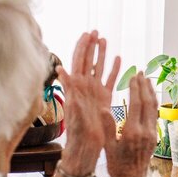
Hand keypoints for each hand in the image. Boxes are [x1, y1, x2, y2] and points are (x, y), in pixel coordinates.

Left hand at [56, 31, 119, 174]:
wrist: (86, 145)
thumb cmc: (77, 130)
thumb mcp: (72, 107)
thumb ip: (68, 87)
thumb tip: (60, 69)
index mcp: (77, 86)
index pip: (79, 61)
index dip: (82, 47)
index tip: (87, 34)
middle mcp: (85, 86)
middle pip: (88, 60)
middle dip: (91, 45)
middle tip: (95, 31)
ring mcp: (95, 91)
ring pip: (99, 67)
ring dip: (101, 54)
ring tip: (105, 39)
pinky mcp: (104, 98)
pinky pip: (110, 80)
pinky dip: (113, 69)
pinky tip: (118, 59)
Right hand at [103, 74, 157, 176]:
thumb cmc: (117, 165)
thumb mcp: (108, 146)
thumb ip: (108, 127)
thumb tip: (103, 108)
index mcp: (132, 132)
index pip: (136, 104)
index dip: (135, 89)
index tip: (133, 76)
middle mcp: (145, 132)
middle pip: (147, 103)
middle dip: (144, 86)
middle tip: (140, 72)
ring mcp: (152, 134)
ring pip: (154, 108)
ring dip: (150, 93)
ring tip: (147, 80)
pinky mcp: (154, 136)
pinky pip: (154, 115)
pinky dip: (152, 103)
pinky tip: (149, 96)